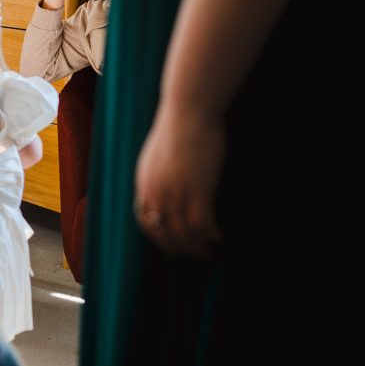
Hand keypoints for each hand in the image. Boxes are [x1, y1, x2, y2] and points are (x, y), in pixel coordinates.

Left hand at [134, 103, 224, 256]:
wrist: (188, 111)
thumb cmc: (178, 127)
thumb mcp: (157, 154)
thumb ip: (157, 173)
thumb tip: (164, 181)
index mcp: (144, 183)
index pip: (146, 221)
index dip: (158, 237)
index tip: (170, 247)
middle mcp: (156, 192)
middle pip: (165, 232)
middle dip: (180, 247)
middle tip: (194, 253)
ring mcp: (176, 193)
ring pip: (184, 232)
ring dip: (197, 245)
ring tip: (209, 249)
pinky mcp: (197, 190)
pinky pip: (202, 224)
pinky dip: (211, 234)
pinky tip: (220, 236)